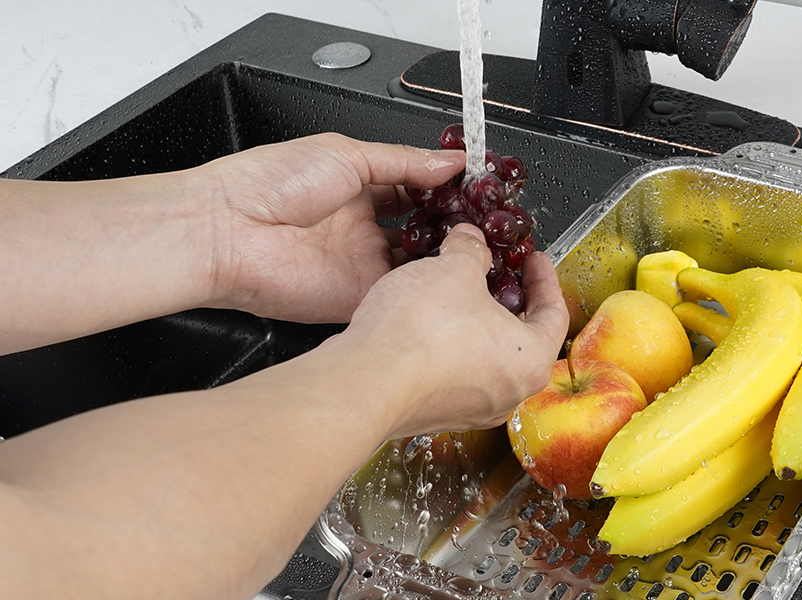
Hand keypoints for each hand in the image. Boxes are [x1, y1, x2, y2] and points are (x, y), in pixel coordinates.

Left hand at [196, 133, 464, 321]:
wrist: (227, 231)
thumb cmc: (268, 183)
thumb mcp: (347, 154)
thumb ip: (404, 161)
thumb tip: (450, 163)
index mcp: (357, 189)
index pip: (415, 189)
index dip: (447, 189)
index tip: (479, 188)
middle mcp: (362, 228)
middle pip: (423, 228)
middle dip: (454, 225)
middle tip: (487, 221)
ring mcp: (363, 265)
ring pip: (419, 265)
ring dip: (446, 257)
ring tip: (479, 247)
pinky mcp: (360, 298)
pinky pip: (403, 296)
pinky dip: (427, 288)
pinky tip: (451, 275)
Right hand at [336, 224, 569, 436]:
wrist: (366, 381)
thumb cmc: (420, 333)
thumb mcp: (454, 270)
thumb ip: (470, 250)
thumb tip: (470, 240)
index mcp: (531, 359)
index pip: (555, 313)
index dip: (545, 279)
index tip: (535, 260)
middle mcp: (509, 392)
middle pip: (523, 339)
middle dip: (509, 301)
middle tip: (499, 275)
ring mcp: (472, 409)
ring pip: (487, 359)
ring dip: (477, 325)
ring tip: (458, 295)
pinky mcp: (437, 414)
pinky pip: (455, 374)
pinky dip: (451, 348)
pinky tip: (429, 323)